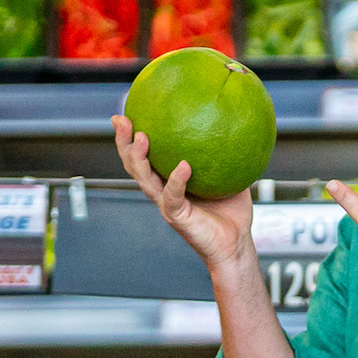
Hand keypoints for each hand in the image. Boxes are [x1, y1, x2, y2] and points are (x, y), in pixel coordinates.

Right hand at [113, 114, 252, 268]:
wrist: (235, 244)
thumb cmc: (232, 212)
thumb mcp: (230, 176)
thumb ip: (225, 153)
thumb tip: (233, 123)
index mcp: (168, 181)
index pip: (144, 156)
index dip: (130, 137)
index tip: (125, 113)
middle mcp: (162, 192)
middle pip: (134, 165)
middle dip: (124, 142)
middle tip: (121, 120)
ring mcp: (167, 205)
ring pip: (144, 180)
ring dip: (139, 158)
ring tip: (141, 137)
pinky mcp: (177, 217)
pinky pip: (173, 196)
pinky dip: (177, 180)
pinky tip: (184, 166)